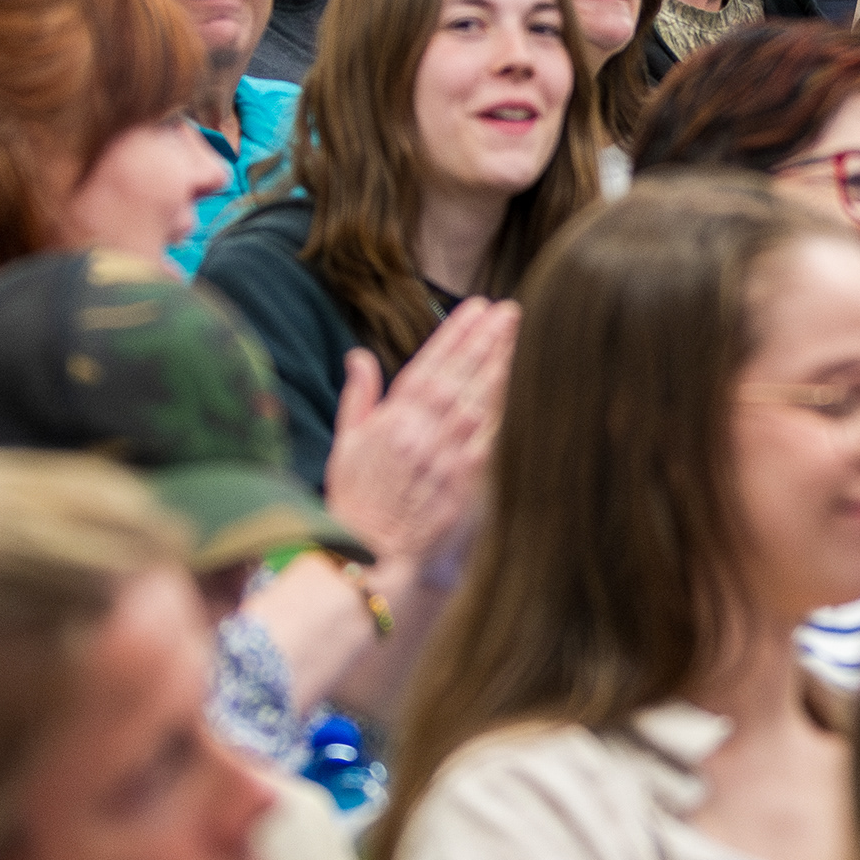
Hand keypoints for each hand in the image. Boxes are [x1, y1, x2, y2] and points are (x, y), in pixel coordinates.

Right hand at [322, 299, 518, 574]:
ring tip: (515, 337)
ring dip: (496, 367)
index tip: (475, 308)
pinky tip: (514, 388)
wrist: (365, 551)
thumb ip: (358, 396)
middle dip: (483, 340)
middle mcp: (416, 433)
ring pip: (475, 402)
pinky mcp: (459, 483)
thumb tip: (360, 356)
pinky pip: (485, 440)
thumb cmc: (353, 498)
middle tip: (506, 312)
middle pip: (456, 376)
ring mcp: (440, 457)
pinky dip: (499, 412)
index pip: (427, 365)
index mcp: (389, 420)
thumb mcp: (344, 443)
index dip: (453, 334)